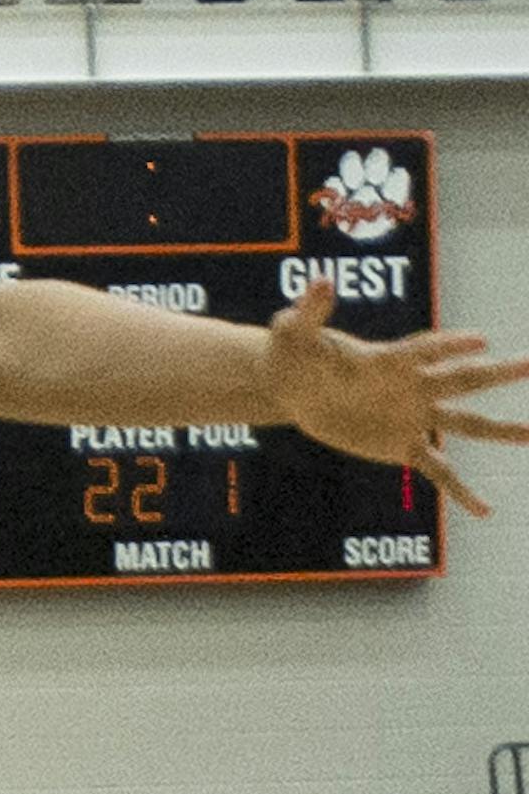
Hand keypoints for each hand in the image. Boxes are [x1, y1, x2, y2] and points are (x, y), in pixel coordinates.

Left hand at [261, 278, 528, 517]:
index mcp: (388, 357)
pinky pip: (439, 470)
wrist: (291, 387)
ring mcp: (412, 416)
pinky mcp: (401, 445)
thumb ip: (309, 311)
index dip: (450, 345)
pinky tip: (485, 511)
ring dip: (502, 430)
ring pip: (466, 423)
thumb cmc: (292, 351)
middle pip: (463, 379)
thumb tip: (322, 282)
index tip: (480, 341)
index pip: (425, 350)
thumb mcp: (293, 331)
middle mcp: (411, 385)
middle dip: (499, 373)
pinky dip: (461, 490)